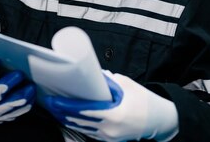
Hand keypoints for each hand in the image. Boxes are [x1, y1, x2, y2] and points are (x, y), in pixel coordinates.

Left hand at [44, 71, 178, 141]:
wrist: (160, 120)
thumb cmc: (144, 101)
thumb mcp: (126, 85)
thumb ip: (107, 82)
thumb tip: (89, 75)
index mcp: (114, 114)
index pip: (84, 111)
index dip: (66, 106)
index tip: (54, 100)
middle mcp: (110, 129)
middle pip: (79, 121)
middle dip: (62, 112)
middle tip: (50, 102)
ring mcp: (110, 137)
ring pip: (83, 128)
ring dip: (68, 119)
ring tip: (55, 109)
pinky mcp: (110, 140)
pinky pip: (90, 133)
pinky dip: (79, 124)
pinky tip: (69, 117)